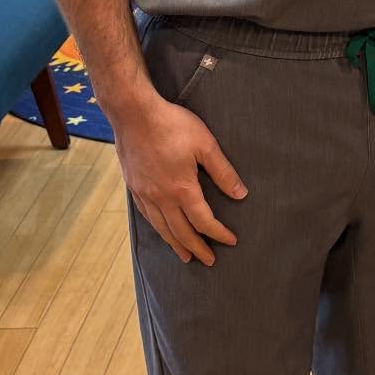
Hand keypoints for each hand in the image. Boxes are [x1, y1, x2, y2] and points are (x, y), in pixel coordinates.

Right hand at [108, 87, 247, 264]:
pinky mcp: (134, 187)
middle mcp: (161, 197)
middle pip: (181, 232)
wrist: (133, 114)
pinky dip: (158, 229)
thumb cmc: (172, 125)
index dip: (218, 233)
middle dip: (198, 247)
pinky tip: (162, 230)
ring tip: (186, 255)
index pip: (203, 221)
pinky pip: (147, 217)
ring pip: (162, 228)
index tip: (231, 241)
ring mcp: (144, 194)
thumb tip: (240, 194)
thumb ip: (223, 171)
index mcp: (181, 188)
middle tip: (209, 261)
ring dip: (176, 244)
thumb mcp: (205, 144)